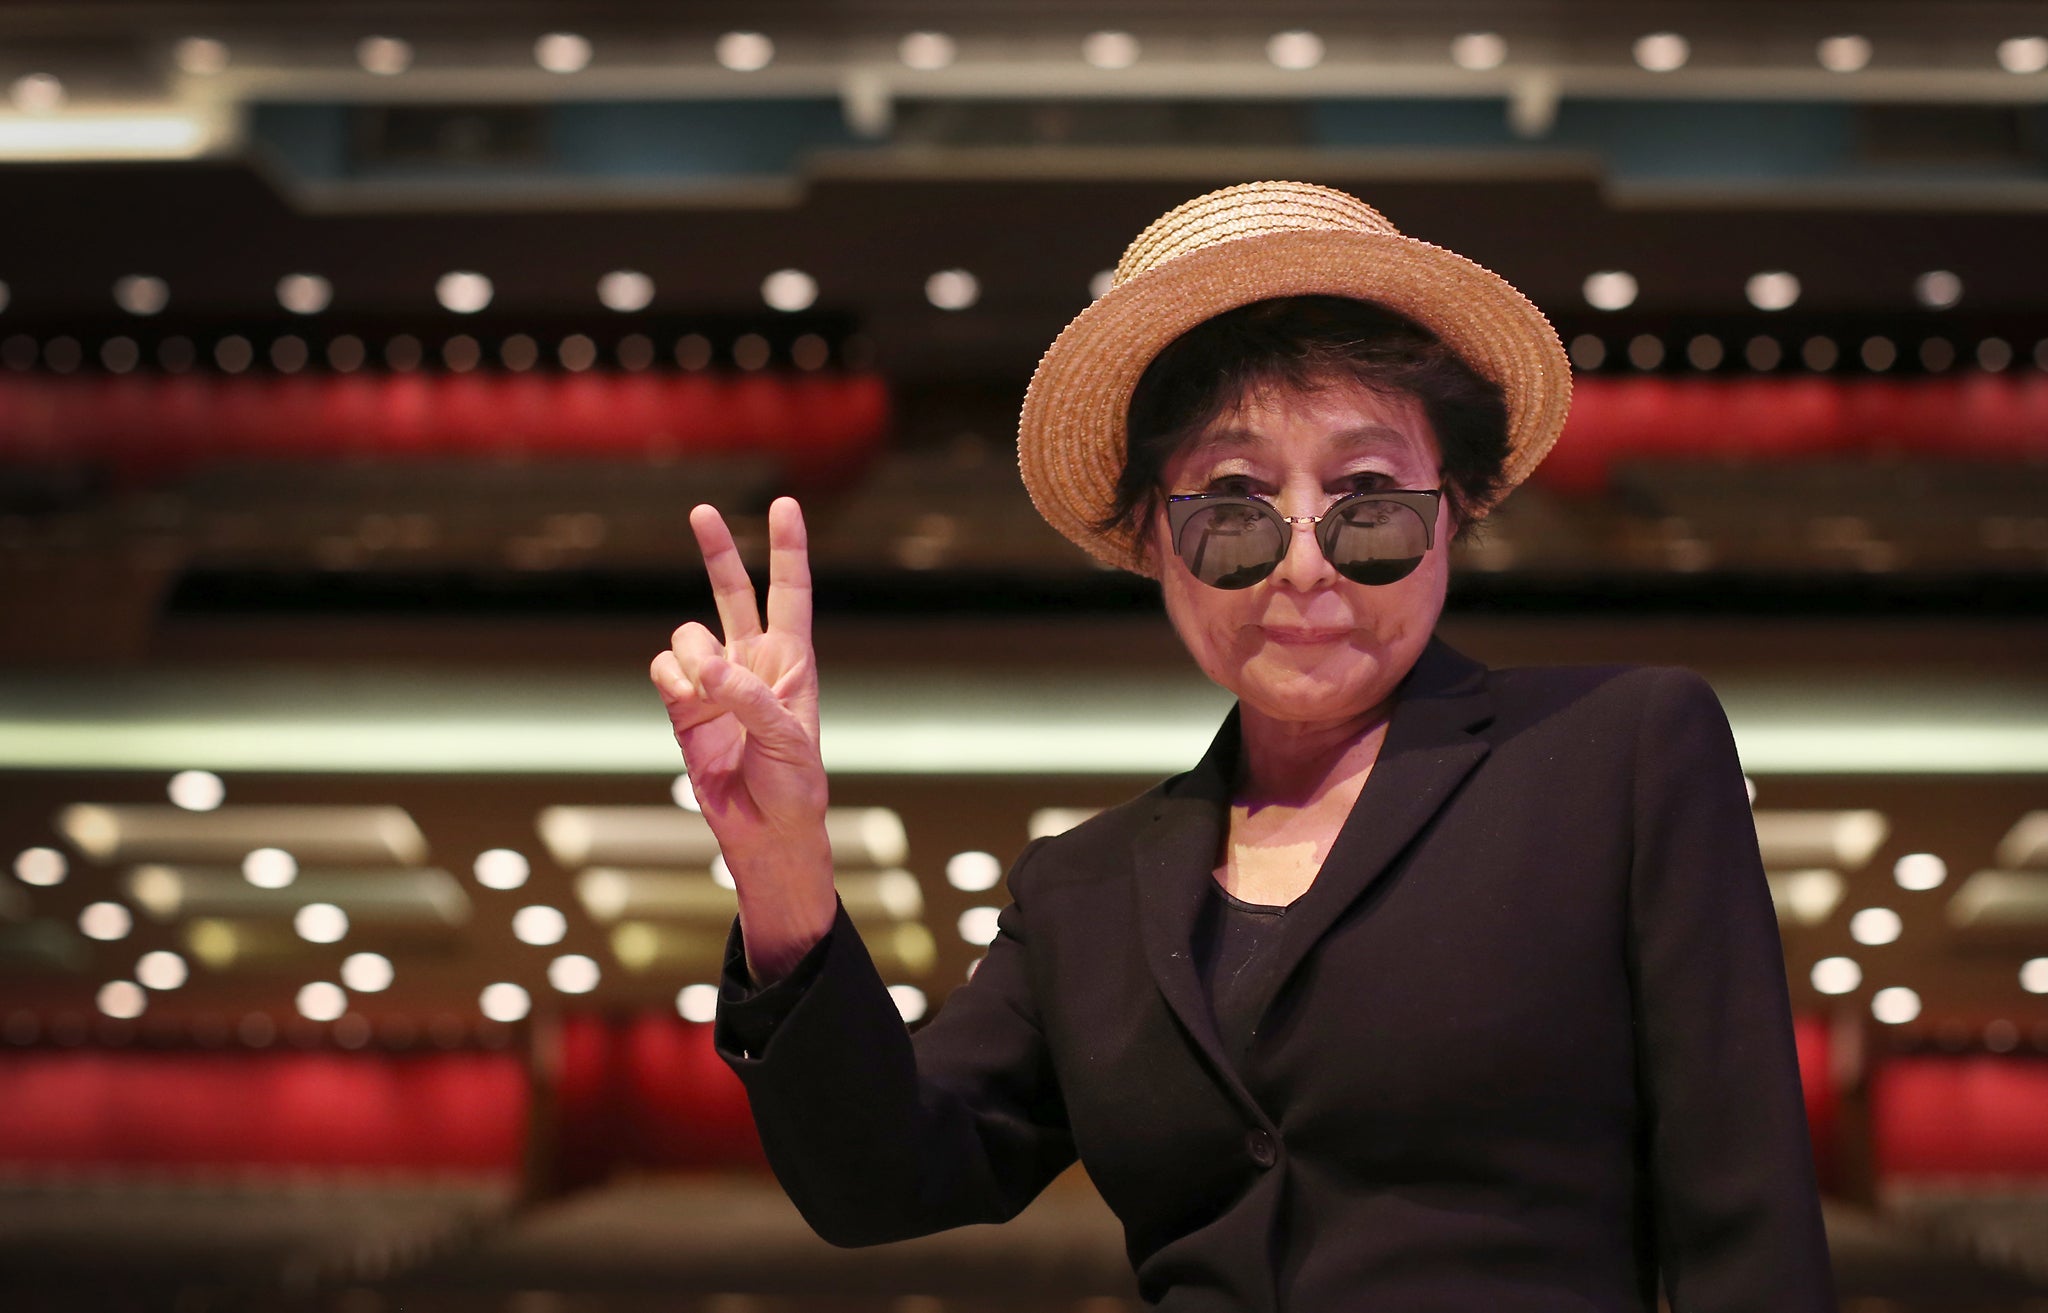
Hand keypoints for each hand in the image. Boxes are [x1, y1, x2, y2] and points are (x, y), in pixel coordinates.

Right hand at [650, 496, 835, 982]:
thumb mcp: (788, 740)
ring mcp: (713, 682)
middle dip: (717, 550)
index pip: (791, 591)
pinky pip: (663, 669)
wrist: (764, 832)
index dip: (787, 547)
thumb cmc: (795, 786)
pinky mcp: (681, 706)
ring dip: (693, 654)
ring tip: (710, 693)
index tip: (786, 504)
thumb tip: (705, 664)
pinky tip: (688, 705)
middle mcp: (752, 661)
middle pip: (734, 591)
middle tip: (701, 510)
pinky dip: (672, 680)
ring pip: (687, 634)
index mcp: (792, 660)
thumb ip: (748, 697)